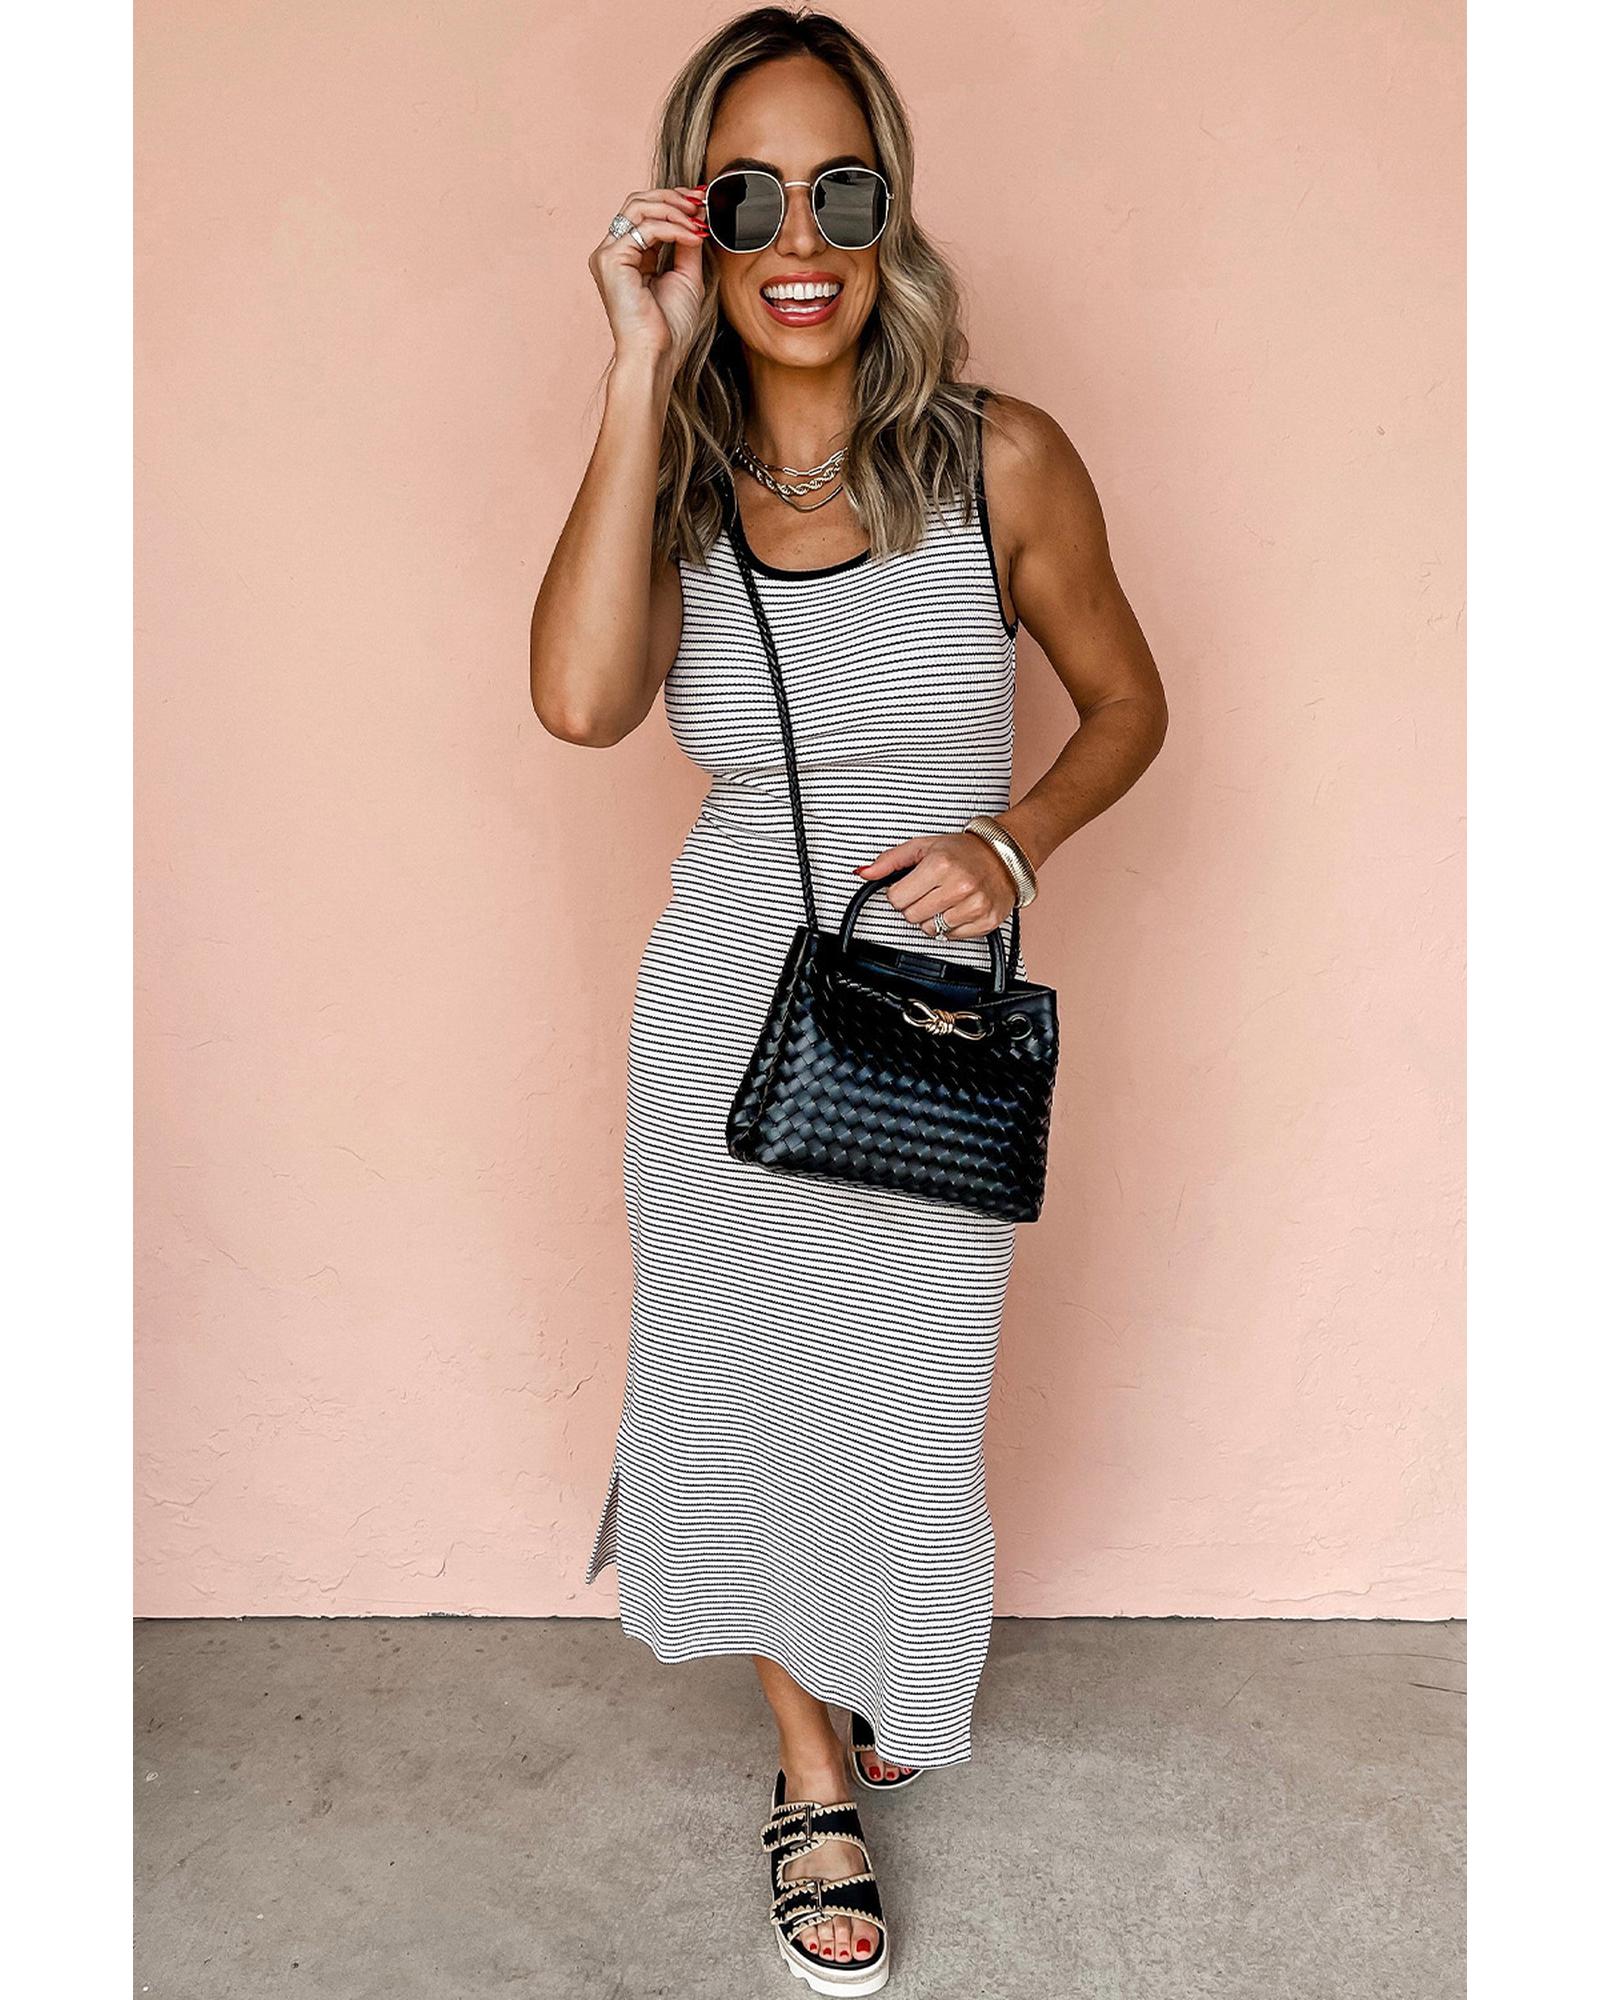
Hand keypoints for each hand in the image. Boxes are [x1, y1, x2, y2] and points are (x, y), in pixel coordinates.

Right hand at [588, 184, 707, 372]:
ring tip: (697, 219)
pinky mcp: (610, 260)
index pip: (646, 212)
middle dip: (672, 197)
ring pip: (638, 207)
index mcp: (628, 256)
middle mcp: (613, 252)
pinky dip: (673, 228)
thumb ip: (687, 243)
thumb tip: (697, 215)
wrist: (656, 354)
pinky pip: (644, 228)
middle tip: (700, 202)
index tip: (701, 201)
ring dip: (673, 208)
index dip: (674, 201)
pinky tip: (693, 237)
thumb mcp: (686, 275)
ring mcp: (608, 254)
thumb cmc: (668, 327)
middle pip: (638, 202)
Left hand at [853, 832, 1018, 939]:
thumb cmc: (963, 851)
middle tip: (929, 892)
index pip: (896, 898)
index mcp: (940, 865)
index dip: (899, 893)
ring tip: (945, 899)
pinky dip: (950, 926)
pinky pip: (951, 937)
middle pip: (911, 916)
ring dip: (932, 917)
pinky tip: (958, 908)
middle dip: (915, 905)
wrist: (1004, 855)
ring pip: (930, 929)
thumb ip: (890, 860)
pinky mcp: (986, 920)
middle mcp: (959, 886)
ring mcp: (974, 905)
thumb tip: (863, 873)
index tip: (911, 886)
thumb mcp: (923, 846)